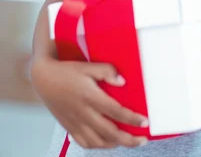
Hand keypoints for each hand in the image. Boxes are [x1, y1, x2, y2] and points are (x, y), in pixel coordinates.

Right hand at [31, 57, 147, 148]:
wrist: (43, 79)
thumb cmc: (67, 70)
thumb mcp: (88, 66)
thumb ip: (107, 71)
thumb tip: (123, 82)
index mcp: (90, 97)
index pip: (116, 112)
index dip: (132, 118)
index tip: (145, 121)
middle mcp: (83, 113)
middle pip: (110, 132)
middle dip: (129, 139)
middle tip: (143, 139)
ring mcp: (76, 123)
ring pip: (98, 142)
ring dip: (116, 144)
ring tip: (129, 141)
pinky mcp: (69, 127)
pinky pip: (85, 143)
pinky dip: (99, 146)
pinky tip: (107, 143)